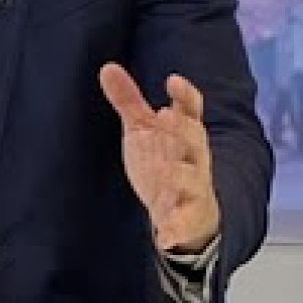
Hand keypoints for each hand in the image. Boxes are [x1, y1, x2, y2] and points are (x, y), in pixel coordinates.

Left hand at [98, 64, 219, 252]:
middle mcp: (194, 158)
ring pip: (192, 179)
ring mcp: (194, 188)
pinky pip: (185, 223)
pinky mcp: (188, 218)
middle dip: (181, 129)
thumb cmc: (166, 163)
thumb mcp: (145, 131)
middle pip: (195, 139)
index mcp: (185, 133)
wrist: (189, 215)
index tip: (172, 80)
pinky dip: (176, 228)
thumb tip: (107, 67)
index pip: (192, 109)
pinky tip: (164, 235)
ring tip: (160, 171)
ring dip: (176, 174)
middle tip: (163, 116)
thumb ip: (130, 101)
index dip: (185, 94)